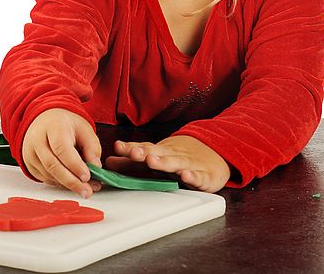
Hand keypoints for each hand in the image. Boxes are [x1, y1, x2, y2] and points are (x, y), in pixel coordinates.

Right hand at [22, 108, 102, 197]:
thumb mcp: (84, 128)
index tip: (87, 177)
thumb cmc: (65, 124)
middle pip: (52, 165)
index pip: (62, 149)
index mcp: (53, 126)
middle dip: (72, 181)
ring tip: (85, 188)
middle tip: (87, 191)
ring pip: (48, 175)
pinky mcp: (29, 163)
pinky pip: (44, 178)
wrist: (44, 120)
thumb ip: (92, 147)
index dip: (74, 165)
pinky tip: (72, 183)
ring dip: (67, 185)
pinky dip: (60, 183)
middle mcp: (37, 139)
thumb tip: (96, 167)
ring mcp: (30, 152)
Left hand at [105, 135, 229, 192]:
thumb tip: (109, 162)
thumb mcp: (156, 157)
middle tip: (133, 153)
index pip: (143, 148)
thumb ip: (132, 163)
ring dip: (164, 162)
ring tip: (152, 161)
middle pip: (157, 153)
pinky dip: (193, 176)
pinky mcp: (205, 176)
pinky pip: (199, 177)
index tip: (118, 147)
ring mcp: (189, 164)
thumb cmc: (179, 156)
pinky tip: (186, 176)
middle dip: (144, 153)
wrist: (214, 151)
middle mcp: (172, 156)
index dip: (130, 148)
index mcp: (160, 152)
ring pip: (176, 162)